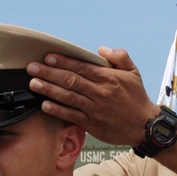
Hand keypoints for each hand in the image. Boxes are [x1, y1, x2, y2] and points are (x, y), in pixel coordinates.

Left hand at [27, 47, 158, 146]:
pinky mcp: (92, 124)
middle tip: (32, 68)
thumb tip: (101, 49)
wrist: (144, 126)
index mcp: (109, 78)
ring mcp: (95, 109)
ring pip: (68, 97)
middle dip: (49, 73)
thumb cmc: (137, 98)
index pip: (81, 67)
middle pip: (70, 80)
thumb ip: (119, 57)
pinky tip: (45, 105)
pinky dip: (57, 110)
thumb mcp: (133, 73)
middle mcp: (100, 92)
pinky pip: (71, 115)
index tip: (48, 56)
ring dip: (49, 90)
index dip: (63, 61)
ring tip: (33, 83)